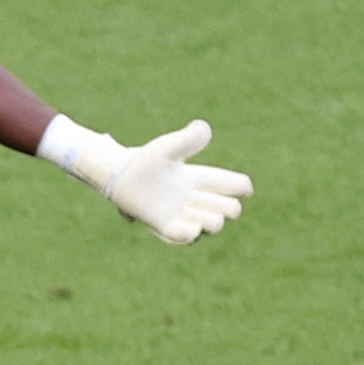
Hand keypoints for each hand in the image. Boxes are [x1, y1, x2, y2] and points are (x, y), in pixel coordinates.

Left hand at [101, 120, 252, 244]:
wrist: (119, 175)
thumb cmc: (145, 160)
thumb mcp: (168, 147)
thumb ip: (187, 139)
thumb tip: (204, 128)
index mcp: (200, 178)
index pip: (233, 184)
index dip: (242, 186)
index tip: (244, 188)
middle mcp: (195, 198)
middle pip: (229, 208)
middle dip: (229, 207)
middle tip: (207, 200)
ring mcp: (181, 213)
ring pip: (213, 224)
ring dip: (211, 221)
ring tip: (195, 214)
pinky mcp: (165, 225)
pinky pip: (184, 237)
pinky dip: (190, 235)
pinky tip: (191, 230)